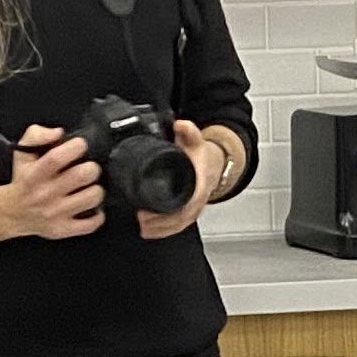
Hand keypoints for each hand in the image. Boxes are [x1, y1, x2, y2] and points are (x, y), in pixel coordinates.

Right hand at [2, 128, 103, 241]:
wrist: (12, 212)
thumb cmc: (23, 180)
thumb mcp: (22, 152)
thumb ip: (36, 135)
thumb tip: (58, 133)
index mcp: (35, 174)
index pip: (57, 157)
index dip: (76, 147)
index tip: (80, 146)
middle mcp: (45, 194)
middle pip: (82, 175)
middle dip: (92, 168)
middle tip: (89, 169)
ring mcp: (56, 213)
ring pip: (92, 198)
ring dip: (97, 190)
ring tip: (90, 187)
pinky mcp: (63, 229)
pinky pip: (91, 224)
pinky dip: (98, 215)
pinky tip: (91, 206)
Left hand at [135, 120, 225, 240]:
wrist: (214, 164)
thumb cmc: (203, 156)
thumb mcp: (197, 140)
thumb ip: (189, 131)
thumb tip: (180, 125)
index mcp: (200, 184)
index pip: (190, 201)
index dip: (173, 210)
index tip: (155, 209)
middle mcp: (198, 199)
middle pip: (181, 218)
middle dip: (161, 222)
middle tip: (141, 218)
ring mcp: (194, 208)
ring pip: (179, 225)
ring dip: (161, 229)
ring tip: (143, 227)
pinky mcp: (188, 213)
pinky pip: (178, 226)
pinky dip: (164, 231)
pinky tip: (150, 232)